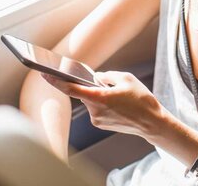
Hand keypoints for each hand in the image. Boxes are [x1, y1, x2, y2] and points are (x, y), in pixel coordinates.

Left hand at [41, 71, 163, 138]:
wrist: (152, 122)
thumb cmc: (141, 100)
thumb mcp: (126, 78)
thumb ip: (106, 76)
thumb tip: (96, 78)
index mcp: (100, 98)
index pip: (71, 89)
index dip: (56, 81)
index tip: (45, 73)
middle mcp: (95, 111)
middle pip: (84, 93)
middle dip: (92, 86)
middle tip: (110, 85)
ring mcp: (97, 120)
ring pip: (91, 101)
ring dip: (99, 95)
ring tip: (119, 97)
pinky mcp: (100, 124)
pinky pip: (96, 108)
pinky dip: (102, 103)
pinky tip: (117, 104)